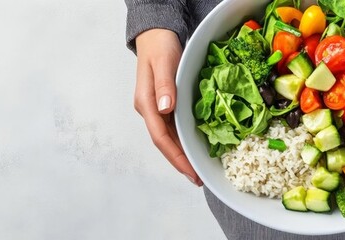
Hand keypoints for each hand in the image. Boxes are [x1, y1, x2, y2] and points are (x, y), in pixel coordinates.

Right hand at [134, 29, 201, 185]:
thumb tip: (165, 109)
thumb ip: (165, 85)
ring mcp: (156, 108)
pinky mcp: (164, 104)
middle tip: (198, 178)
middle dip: (180, 162)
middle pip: (164, 143)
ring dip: (182, 154)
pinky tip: (194, 147)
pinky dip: (184, 140)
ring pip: (169, 137)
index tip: (190, 172)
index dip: (176, 157)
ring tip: (198, 169)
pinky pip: (173, 128)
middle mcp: (150, 109)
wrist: (156, 34)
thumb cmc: (159, 46)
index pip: (160, 137)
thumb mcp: (164, 62)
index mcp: (146, 103)